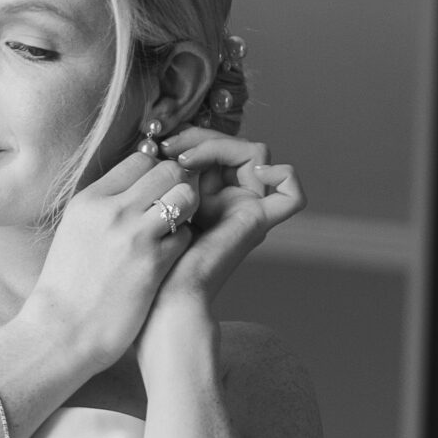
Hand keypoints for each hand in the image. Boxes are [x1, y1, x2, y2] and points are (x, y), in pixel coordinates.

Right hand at [21, 146, 209, 374]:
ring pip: (184, 196)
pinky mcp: (153, 263)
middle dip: (177, 185)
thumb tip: (135, 189)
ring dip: (187, 210)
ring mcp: (134, 235)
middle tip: (175, 207)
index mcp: (89, 200)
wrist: (61, 332)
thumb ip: (103, 207)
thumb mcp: (75, 232)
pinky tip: (171, 256)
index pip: (140, 159)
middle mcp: (112, 210)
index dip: (155, 172)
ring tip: (176, 228)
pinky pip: (186, 234)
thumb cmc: (68, 287)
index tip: (157, 191)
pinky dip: (184, 242)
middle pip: (167, 170)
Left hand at [136, 129, 305, 359]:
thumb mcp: (148, 210)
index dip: (188, 137)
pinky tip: (248, 171)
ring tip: (185, 161)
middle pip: (232, 145)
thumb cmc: (146, 266)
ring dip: (220, 145)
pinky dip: (281, 173)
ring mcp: (248, 211)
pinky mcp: (260, 222)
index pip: (212, 147)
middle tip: (167, 146)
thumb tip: (154, 146)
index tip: (155, 146)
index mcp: (207, 198)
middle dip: (199, 136)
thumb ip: (159, 180)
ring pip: (255, 153)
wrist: (163, 301)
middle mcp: (232, 202)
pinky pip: (290, 191)